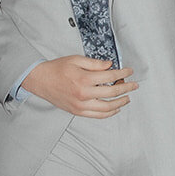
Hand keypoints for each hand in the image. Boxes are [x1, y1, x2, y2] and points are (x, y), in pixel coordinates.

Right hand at [22, 56, 136, 117]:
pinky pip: (98, 115)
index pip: (110, 77)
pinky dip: (109, 113)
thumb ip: (95, 63)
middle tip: (134, 85)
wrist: (40, 80)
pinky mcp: (78, 112)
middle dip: (126, 88)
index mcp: (83, 79)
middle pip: (112, 93)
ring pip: (107, 108)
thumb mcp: (76, 59)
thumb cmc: (57, 69)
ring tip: (127, 97)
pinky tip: (115, 108)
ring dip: (120, 103)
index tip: (129, 71)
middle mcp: (83, 94)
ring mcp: (80, 105)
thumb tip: (110, 66)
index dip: (123, 74)